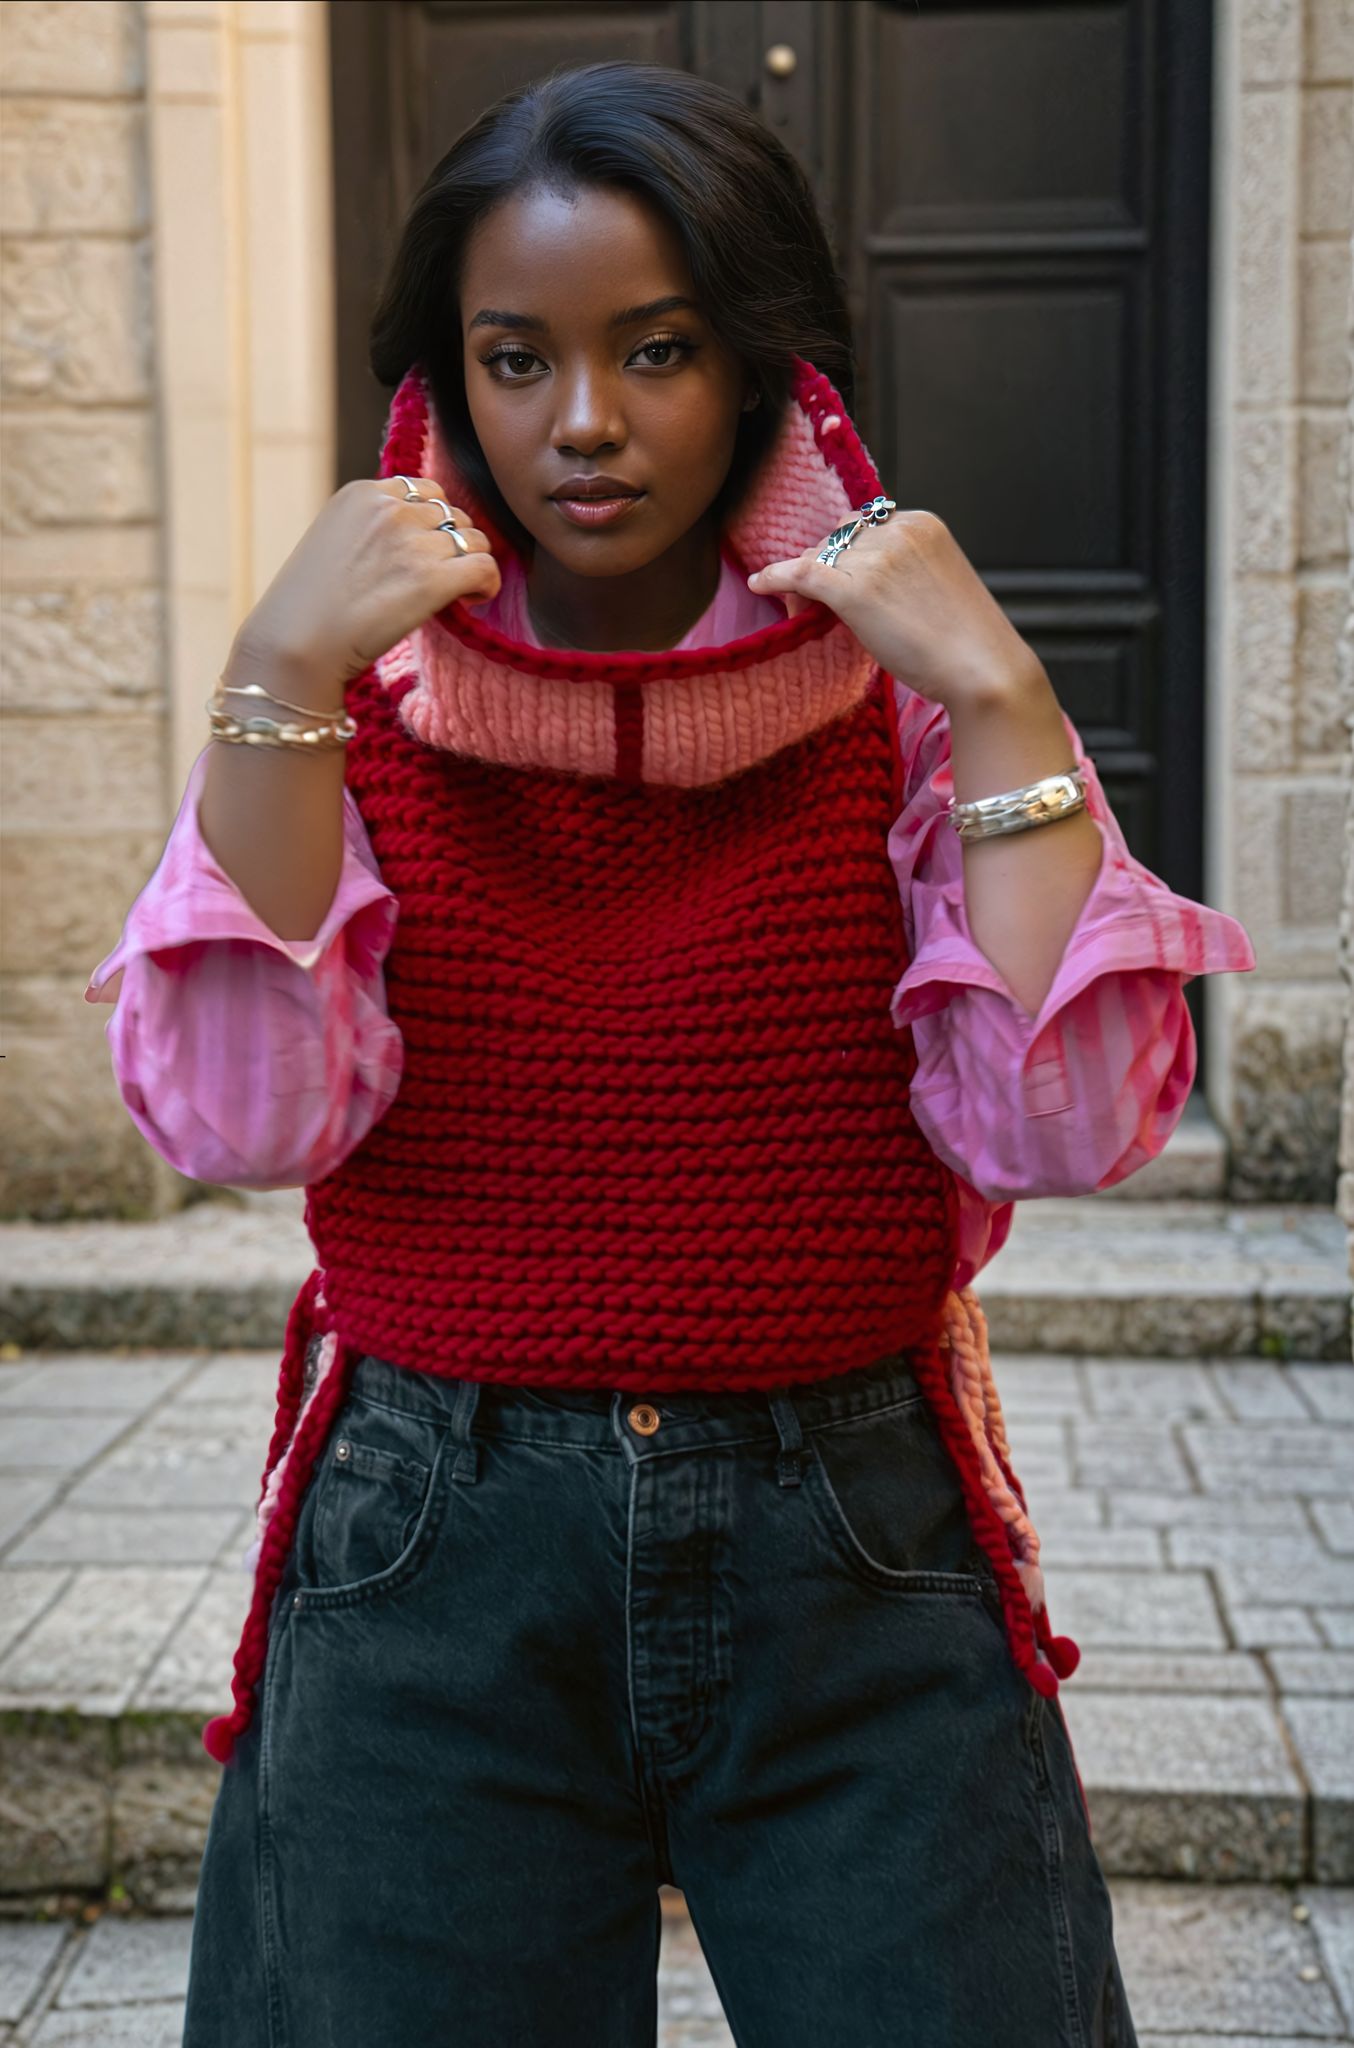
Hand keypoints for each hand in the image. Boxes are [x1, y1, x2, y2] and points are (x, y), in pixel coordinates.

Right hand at [229, 476, 502, 702]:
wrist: (297, 644)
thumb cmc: (308, 607)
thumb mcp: (332, 541)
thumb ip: (372, 527)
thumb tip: (418, 537)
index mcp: (364, 493)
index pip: (424, 491)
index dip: (433, 523)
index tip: (425, 553)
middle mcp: (391, 509)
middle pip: (453, 514)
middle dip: (453, 545)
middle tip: (441, 578)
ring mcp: (414, 542)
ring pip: (475, 539)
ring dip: (470, 565)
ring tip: (455, 592)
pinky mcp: (433, 578)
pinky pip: (485, 567)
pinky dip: (487, 584)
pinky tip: (472, 600)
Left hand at [747, 507, 1040, 715]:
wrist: (983, 669)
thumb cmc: (966, 641)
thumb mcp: (936, 585)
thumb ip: (902, 570)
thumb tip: (856, 582)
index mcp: (922, 523)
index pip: (864, 525)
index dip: (842, 551)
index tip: (833, 576)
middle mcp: (897, 530)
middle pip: (838, 537)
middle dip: (823, 563)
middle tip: (813, 600)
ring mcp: (875, 558)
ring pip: (819, 557)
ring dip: (805, 580)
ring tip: (802, 609)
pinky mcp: (855, 589)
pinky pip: (801, 574)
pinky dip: (776, 577)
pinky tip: (760, 584)